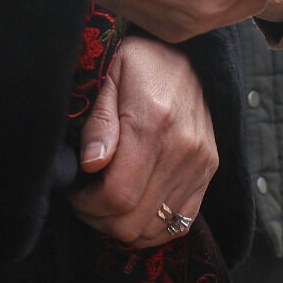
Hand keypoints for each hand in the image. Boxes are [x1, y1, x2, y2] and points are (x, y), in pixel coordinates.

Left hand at [69, 36, 217, 246]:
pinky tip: (134, 209)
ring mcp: (199, 164)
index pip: (118, 195)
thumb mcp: (109, 77)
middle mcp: (182, 150)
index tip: (74, 191)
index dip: (87, 204)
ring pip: (154, 229)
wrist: (188, 54)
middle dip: (99, 218)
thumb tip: (91, 165)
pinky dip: (153, 227)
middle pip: (133, 220)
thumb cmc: (141, 63)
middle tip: (84, 199)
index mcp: (152, 124)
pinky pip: (181, 222)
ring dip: (123, 226)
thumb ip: (99, 123)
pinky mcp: (208, 171)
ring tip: (106, 203)